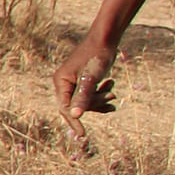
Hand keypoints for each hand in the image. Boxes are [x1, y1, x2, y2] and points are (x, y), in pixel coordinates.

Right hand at [53, 37, 118, 151]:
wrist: (106, 39)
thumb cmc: (96, 56)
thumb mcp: (91, 79)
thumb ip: (83, 97)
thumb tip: (75, 116)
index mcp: (61, 82)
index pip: (64, 107)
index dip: (74, 122)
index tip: (83, 135)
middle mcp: (65, 83)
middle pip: (77, 105)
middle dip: (95, 104)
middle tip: (112, 97)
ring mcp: (74, 82)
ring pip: (86, 101)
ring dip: (101, 99)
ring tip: (114, 93)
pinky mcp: (84, 80)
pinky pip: (91, 95)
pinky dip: (102, 94)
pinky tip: (112, 86)